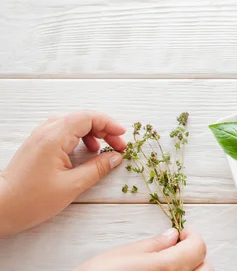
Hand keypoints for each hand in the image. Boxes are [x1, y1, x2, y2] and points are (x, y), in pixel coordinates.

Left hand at [0, 111, 126, 236]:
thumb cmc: (31, 200)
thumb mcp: (72, 186)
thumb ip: (97, 168)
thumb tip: (115, 157)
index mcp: (54, 138)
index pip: (88, 118)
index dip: (109, 124)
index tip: (122, 136)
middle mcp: (46, 131)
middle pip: (81, 118)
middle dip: (103, 129)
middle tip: (118, 146)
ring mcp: (40, 136)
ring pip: (72, 123)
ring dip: (92, 132)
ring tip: (101, 149)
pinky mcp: (37, 144)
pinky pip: (63, 131)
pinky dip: (79, 137)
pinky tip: (84, 151)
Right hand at [76, 228, 210, 270]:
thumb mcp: (121, 256)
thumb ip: (152, 246)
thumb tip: (172, 236)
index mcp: (165, 268)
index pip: (199, 248)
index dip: (192, 237)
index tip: (181, 235)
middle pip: (206, 269)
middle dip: (195, 256)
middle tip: (177, 251)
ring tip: (170, 267)